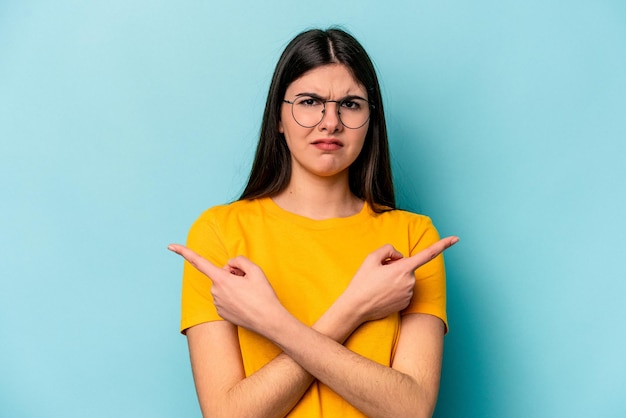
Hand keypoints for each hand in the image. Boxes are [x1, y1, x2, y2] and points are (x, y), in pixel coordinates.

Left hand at [168, 244, 286, 332]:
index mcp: (221, 280)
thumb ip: (239, 260)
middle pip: (220, 275)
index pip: (199, 262)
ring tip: (249, 294)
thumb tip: (230, 266)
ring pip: (223, 287)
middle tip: (249, 282)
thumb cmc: (263, 296)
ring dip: (233, 287)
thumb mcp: (255, 270)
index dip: (184, 252)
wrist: (269, 321)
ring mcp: (217, 305)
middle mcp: (215, 292)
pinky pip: (224, 299)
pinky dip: (234, 298)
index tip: (170, 246)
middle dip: (232, 274)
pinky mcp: (221, 314)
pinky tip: (246, 303)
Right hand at [341, 236, 458, 322]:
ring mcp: (409, 294)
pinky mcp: (406, 304)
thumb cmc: (362, 282)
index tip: (456, 239)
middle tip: (379, 273)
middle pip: (408, 267)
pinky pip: (403, 291)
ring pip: (405, 279)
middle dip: (397, 266)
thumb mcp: (371, 258)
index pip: (428, 254)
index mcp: (403, 268)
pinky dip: (394, 290)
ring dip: (395, 279)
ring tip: (378, 285)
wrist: (356, 307)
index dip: (443, 245)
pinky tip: (382, 294)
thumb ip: (388, 249)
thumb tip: (399, 256)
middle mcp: (410, 282)